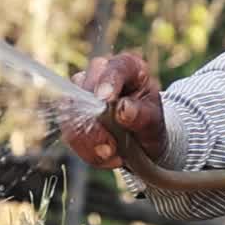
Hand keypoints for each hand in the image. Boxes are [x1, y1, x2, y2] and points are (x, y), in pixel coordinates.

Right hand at [59, 53, 165, 169]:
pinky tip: (105, 158)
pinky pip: (69, 133)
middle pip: (84, 91)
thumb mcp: (154, 120)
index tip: (105, 99)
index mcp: (127, 67)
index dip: (107, 81)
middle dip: (94, 124)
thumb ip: (142, 114)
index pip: (115, 68)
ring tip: (111, 157)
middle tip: (110, 148)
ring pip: (71, 115)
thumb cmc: (150, 123)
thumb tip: (124, 109)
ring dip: (89, 142)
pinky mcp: (71, 114)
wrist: (141, 140)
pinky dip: (86, 151)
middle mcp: (100, 74)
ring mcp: (81, 92)